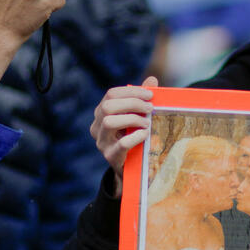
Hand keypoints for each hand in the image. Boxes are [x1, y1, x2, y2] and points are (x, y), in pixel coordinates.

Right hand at [90, 77, 157, 196]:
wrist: (130, 168)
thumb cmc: (134, 137)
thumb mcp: (138, 117)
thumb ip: (142, 99)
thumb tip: (152, 80)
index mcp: (101, 113)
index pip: (111, 94)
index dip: (132, 92)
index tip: (150, 95)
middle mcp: (97, 126)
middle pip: (108, 106)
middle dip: (132, 103)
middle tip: (150, 108)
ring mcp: (101, 142)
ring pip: (109, 122)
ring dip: (132, 119)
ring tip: (146, 123)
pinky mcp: (110, 156)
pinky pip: (121, 144)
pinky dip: (135, 136)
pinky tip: (145, 135)